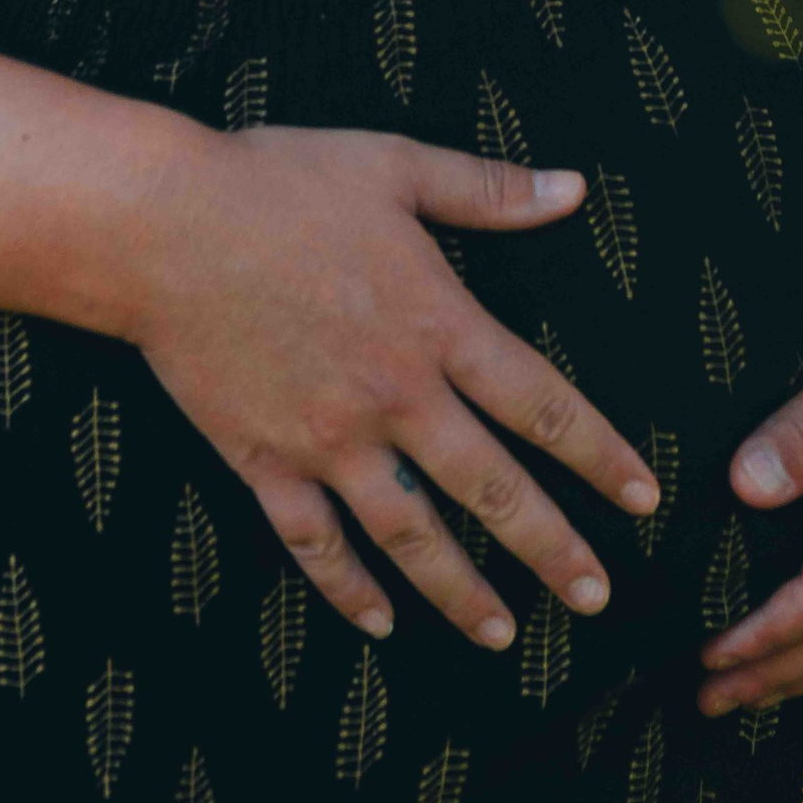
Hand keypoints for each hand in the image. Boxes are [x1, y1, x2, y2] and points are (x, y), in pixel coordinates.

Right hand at [124, 122, 658, 652]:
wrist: (160, 227)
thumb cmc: (277, 183)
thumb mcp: (394, 166)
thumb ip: (488, 189)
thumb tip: (574, 188)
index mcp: (437, 325)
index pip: (543, 405)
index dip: (600, 455)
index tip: (642, 498)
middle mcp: (395, 396)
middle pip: (493, 490)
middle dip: (553, 549)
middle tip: (597, 597)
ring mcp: (328, 439)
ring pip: (411, 535)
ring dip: (461, 591)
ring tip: (502, 636)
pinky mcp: (264, 461)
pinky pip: (314, 543)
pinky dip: (347, 590)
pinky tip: (379, 623)